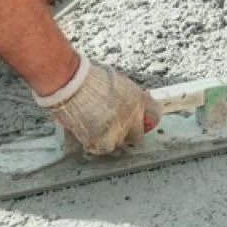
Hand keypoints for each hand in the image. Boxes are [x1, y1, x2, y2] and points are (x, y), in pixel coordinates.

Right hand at [34, 59, 161, 154]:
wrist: (72, 84)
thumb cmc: (89, 77)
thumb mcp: (115, 80)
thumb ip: (125, 94)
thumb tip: (127, 101)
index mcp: (139, 99)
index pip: (155, 114)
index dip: (147, 118)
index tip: (141, 120)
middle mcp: (133, 117)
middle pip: (138, 136)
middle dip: (128, 134)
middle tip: (114, 128)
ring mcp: (119, 131)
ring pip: (118, 144)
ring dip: (109, 138)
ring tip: (93, 126)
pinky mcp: (103, 142)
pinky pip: (102, 149)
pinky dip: (95, 143)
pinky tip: (86, 131)